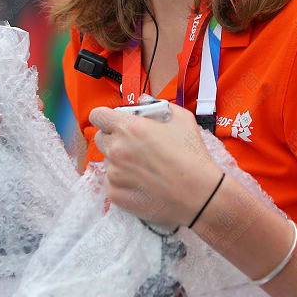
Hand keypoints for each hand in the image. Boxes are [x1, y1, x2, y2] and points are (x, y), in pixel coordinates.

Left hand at [91, 102, 220, 225]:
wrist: (199, 194)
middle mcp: (117, 150)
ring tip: (143, 166)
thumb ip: (158, 105)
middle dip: (113, 138)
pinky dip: (122, 182)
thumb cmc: (192, 157)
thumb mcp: (182, 119)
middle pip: (100, 138)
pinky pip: (111, 183)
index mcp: (129, 128)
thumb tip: (143, 101)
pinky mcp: (116, 195)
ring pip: (107, 161)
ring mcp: (114, 174)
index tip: (113, 121)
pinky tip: (142, 182)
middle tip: (133, 144)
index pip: (97, 115)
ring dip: (119, 161)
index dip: (105, 117)